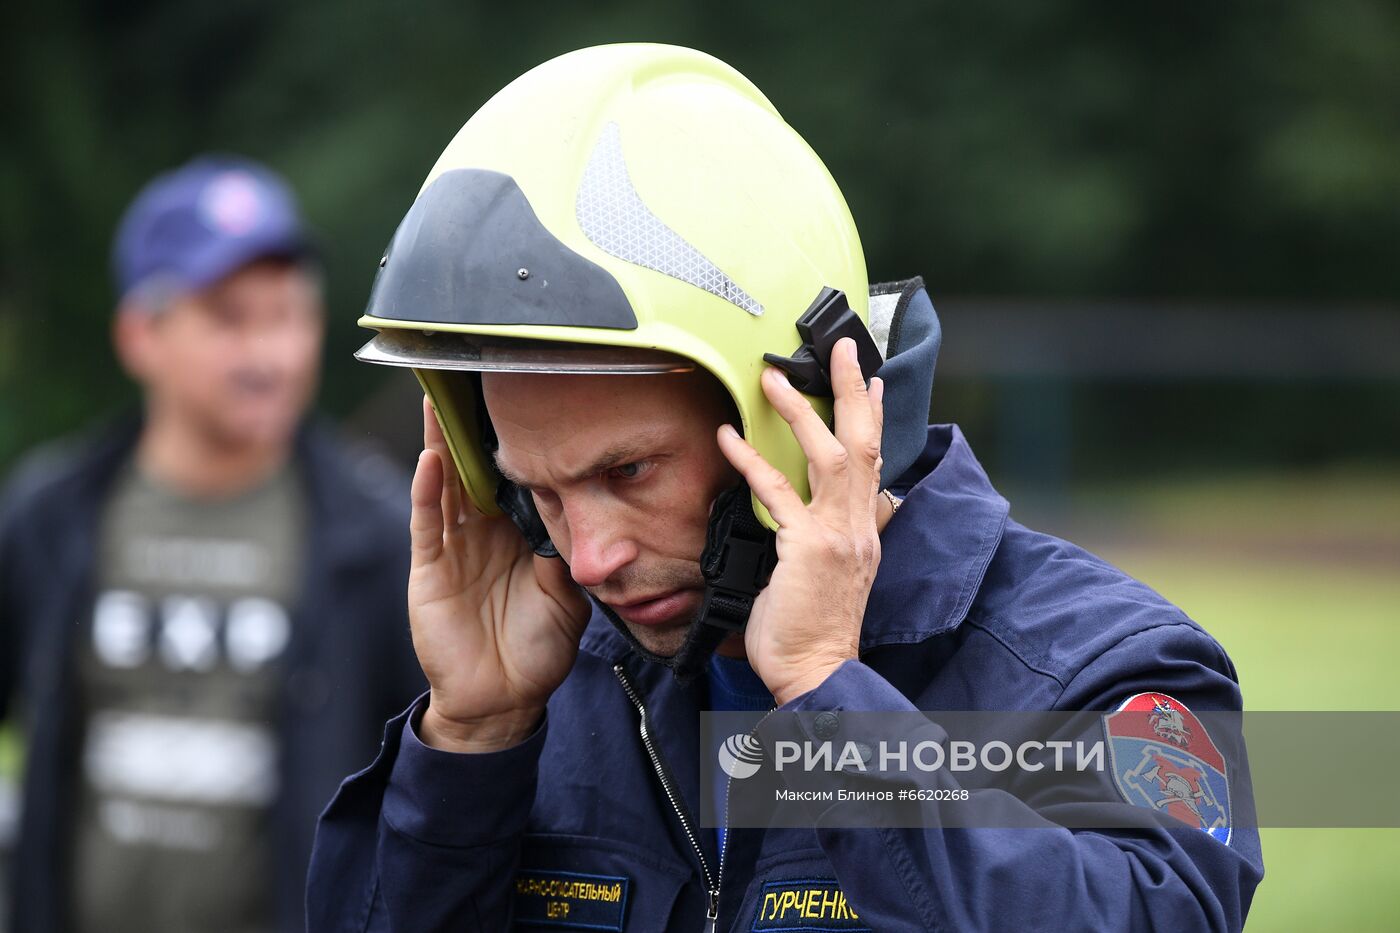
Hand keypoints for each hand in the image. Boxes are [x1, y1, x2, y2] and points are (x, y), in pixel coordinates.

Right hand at [409, 396, 591, 751]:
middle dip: (469, 426)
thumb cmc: (537, 646)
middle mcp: (482, 531)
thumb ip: (568, 548)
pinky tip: (430, 461)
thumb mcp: (568, 593)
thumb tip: (579, 505)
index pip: (513, 476)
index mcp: (517, 532)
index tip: (522, 397)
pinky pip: (427, 525)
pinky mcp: (430, 570)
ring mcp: (453, 548)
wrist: (506, 699)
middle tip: (469, 374)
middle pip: (472, 468)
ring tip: (439, 398)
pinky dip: (427, 492)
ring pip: (444, 484)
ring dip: (441, 443)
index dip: (516, 441)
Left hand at [716, 338, 884, 704]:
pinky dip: (752, 460)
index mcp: (864, 531)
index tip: (869, 380)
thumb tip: (816, 519)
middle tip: (841, 348)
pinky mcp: (807, 547)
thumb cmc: (814, 631)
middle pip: (863, 442)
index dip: (873, 418)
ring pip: (829, 454)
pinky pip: (778, 492)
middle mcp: (858, 526)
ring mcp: (837, 535)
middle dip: (852, 391)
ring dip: (801, 410)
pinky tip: (730, 437)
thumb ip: (829, 541)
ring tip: (775, 376)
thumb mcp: (831, 577)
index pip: (875, 462)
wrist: (817, 674)